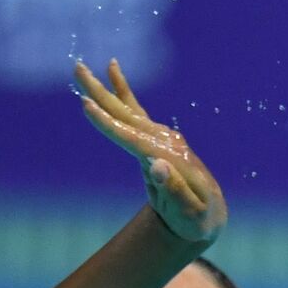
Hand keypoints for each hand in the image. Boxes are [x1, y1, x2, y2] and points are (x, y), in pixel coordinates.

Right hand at [75, 60, 226, 245]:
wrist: (210, 212)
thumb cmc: (198, 218)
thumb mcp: (190, 213)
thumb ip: (176, 190)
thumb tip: (155, 165)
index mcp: (172, 159)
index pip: (135, 140)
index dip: (110, 125)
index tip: (87, 106)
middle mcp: (167, 142)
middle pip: (129, 116)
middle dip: (102, 94)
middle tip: (77, 68)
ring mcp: (163, 138)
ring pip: (129, 110)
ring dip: (105, 89)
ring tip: (81, 68)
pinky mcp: (156, 138)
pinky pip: (136, 113)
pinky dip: (122, 94)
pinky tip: (112, 73)